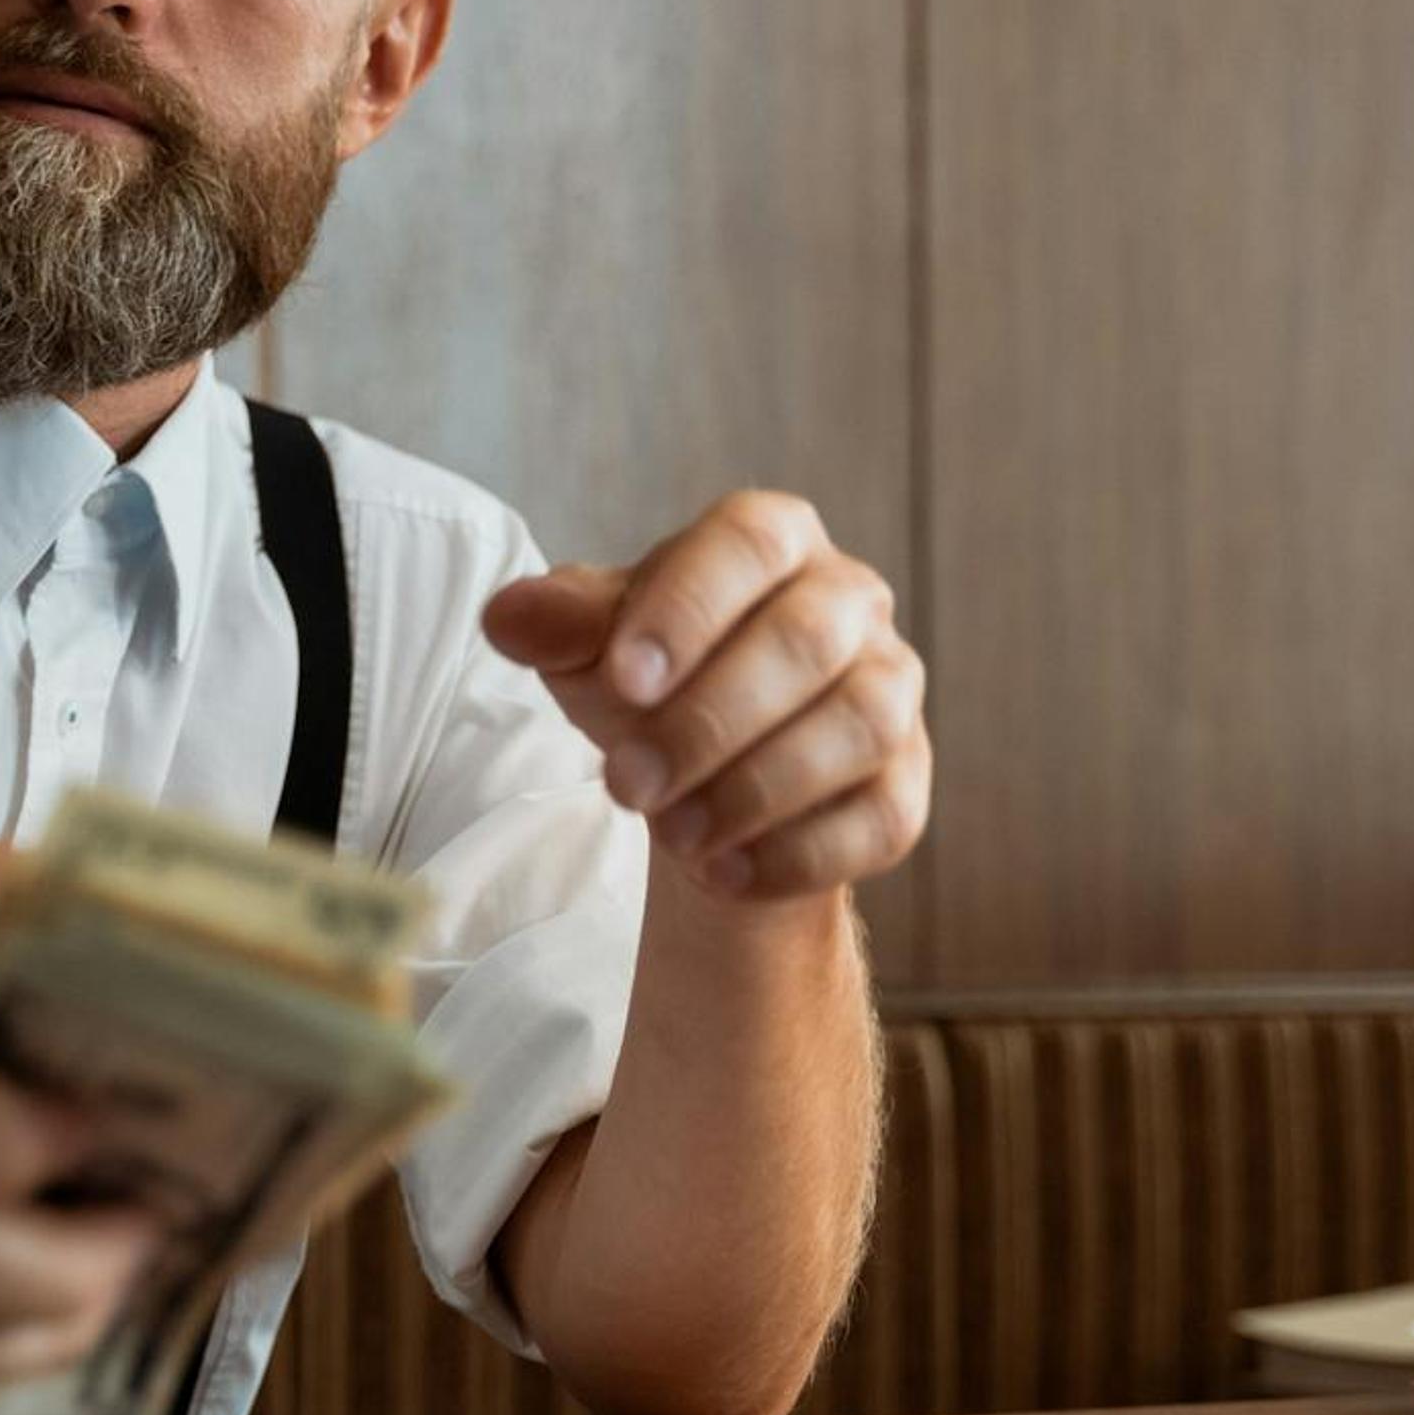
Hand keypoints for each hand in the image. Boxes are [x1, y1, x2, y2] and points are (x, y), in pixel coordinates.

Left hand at [482, 490, 930, 901]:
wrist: (702, 778)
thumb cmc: (652, 682)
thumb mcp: (592, 646)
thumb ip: (557, 625)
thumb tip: (508, 617)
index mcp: (776, 539)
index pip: (746, 545)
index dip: (687, 610)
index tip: (623, 681)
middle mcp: (851, 601)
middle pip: (806, 642)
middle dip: (709, 721)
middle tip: (628, 784)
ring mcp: (892, 690)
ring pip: (859, 726)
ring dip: (758, 788)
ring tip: (674, 836)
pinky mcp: (906, 783)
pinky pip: (884, 816)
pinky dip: (803, 852)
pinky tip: (728, 874)